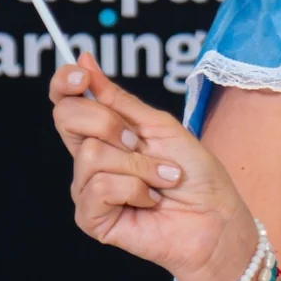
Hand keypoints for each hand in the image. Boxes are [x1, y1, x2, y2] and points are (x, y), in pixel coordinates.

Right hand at [49, 56, 256, 280]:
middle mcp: (89, 159)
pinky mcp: (91, 217)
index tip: (81, 76)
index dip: (64, 84)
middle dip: (110, 123)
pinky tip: (150, 201)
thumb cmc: (196, 174)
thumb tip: (84, 62)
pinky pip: (99, 187)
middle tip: (140, 142)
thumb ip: (120, 100)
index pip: (66, 103)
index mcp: (104, 134)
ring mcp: (87, 189)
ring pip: (91, 155)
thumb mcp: (161, 126)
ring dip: (139, 165)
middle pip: (67, 118)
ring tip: (161, 180)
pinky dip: (135, 190)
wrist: (216, 218)